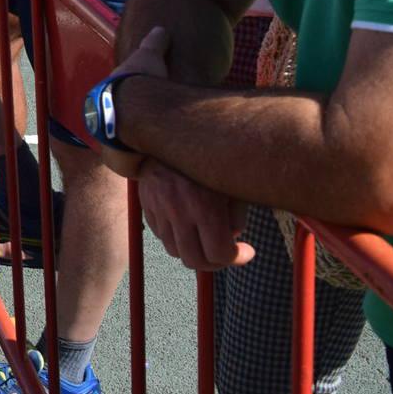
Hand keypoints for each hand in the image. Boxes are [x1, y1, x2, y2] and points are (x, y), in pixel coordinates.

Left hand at [94, 27, 173, 177]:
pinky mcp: (121, 164)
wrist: (134, 110)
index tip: (143, 109)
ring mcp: (110, 146)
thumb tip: (161, 30)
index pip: (113, 106)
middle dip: (130, 133)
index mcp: (102, 100)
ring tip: (159, 149)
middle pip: (116, 132)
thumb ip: (154, 44)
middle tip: (152, 134)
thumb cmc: (138, 82)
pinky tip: (159, 163)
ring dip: (137, 151)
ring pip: (123, 152)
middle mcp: (101, 125)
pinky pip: (133, 167)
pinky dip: (144, 166)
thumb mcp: (148, 56)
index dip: (128, 107)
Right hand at [138, 160, 253, 270]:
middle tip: (225, 252)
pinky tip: (187, 222)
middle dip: (214, 262)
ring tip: (204, 235)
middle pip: (194, 260)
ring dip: (192, 249)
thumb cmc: (207, 155)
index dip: (237, 259)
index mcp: (204, 207)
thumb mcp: (231, 182)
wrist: (166, 132)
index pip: (219, 254)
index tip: (245, 252)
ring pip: (174, 250)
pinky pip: (161, 234)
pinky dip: (175, 236)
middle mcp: (179, 212)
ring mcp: (159, 209)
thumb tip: (232, 236)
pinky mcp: (147, 206)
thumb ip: (236, 215)